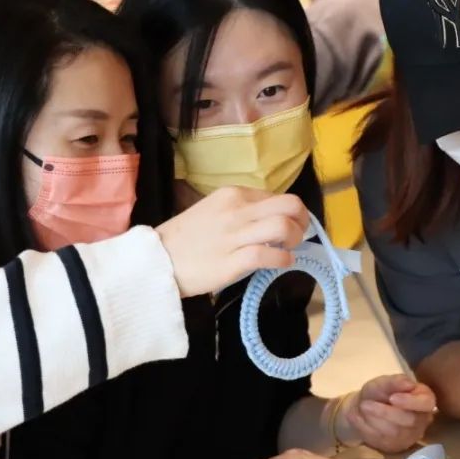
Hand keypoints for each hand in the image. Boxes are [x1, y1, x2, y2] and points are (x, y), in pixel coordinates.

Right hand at [156, 186, 309, 297]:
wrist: (157, 260)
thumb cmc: (185, 238)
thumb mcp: (214, 210)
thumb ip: (241, 211)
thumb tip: (271, 219)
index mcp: (233, 194)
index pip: (278, 196)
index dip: (292, 212)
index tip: (292, 225)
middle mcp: (237, 210)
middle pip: (290, 205)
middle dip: (302, 221)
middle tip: (299, 236)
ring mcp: (236, 235)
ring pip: (283, 226)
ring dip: (295, 239)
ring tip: (289, 249)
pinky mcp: (233, 260)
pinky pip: (271, 255)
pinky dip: (284, 260)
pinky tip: (281, 263)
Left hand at [339, 375, 436, 453]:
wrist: (363, 409)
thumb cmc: (377, 393)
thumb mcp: (381, 383)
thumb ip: (395, 382)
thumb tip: (410, 384)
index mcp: (424, 398)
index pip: (427, 402)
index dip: (410, 401)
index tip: (392, 398)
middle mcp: (422, 419)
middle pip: (410, 420)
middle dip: (386, 412)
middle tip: (365, 405)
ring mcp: (412, 435)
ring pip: (396, 432)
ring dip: (375, 420)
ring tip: (363, 408)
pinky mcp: (398, 447)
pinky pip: (385, 441)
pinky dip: (370, 429)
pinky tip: (363, 420)